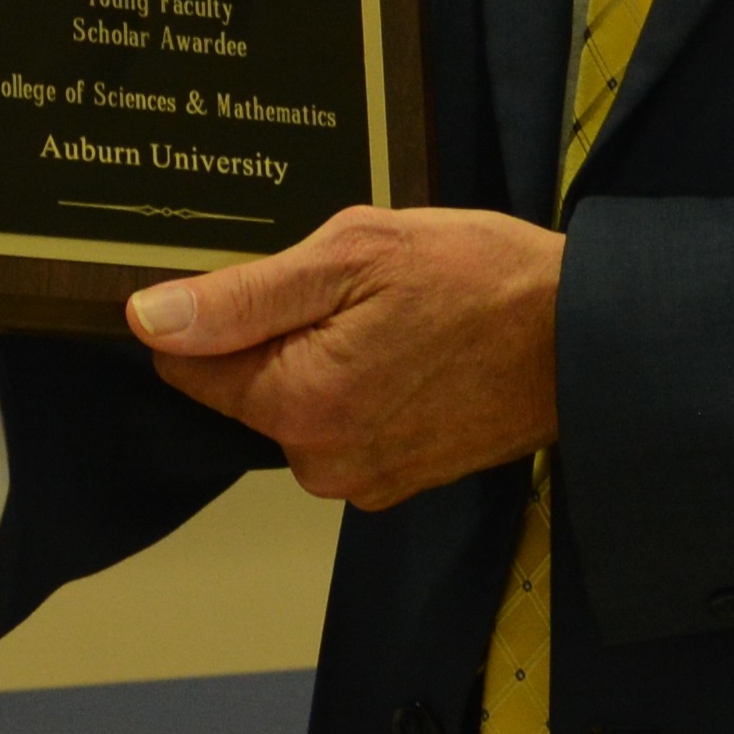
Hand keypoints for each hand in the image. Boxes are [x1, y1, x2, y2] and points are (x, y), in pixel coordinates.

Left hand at [122, 206, 561, 508]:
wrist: (585, 334)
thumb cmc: (478, 279)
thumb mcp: (353, 254)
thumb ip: (243, 297)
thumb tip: (149, 320)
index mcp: (298, 404)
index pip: (187, 367)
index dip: (213, 314)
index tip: (264, 278)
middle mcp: (321, 462)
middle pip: (246, 387)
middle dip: (280, 333)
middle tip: (352, 288)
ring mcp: (364, 479)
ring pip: (298, 403)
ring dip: (325, 357)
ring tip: (392, 315)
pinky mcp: (401, 480)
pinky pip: (346, 424)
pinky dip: (364, 385)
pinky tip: (412, 347)